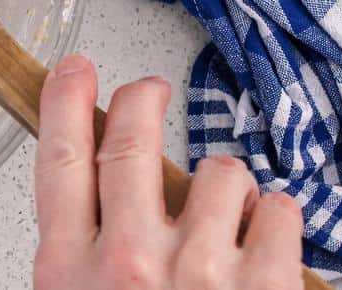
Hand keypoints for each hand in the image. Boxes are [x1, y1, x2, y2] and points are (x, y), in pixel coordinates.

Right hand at [33, 55, 302, 289]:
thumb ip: (81, 260)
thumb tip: (95, 205)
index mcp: (70, 273)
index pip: (61, 162)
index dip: (66, 104)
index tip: (74, 73)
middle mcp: (131, 262)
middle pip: (131, 143)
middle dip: (141, 101)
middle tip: (148, 91)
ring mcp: (200, 272)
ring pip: (219, 174)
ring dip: (226, 185)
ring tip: (227, 218)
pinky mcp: (265, 286)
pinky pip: (280, 211)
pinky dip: (276, 218)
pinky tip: (266, 243)